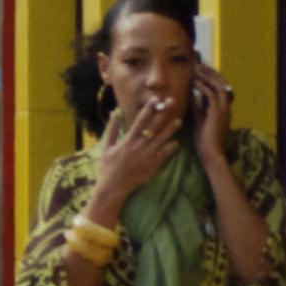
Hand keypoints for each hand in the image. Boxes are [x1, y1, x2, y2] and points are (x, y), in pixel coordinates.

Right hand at [91, 87, 184, 210]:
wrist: (113, 186)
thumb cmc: (107, 166)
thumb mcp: (107, 145)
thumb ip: (113, 128)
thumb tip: (115, 112)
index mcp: (128, 140)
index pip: (140, 121)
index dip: (149, 109)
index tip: (155, 99)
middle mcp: (139, 146)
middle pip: (154, 127)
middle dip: (163, 113)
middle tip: (171, 102)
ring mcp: (147, 156)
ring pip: (161, 140)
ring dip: (170, 129)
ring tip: (179, 120)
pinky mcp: (152, 166)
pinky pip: (163, 155)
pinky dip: (170, 148)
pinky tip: (177, 142)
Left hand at [188, 67, 237, 169]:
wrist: (210, 153)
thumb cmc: (203, 139)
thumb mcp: (199, 118)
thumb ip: (197, 106)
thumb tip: (190, 95)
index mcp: (223, 108)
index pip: (219, 87)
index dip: (211, 77)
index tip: (199, 69)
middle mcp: (226, 107)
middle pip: (222, 83)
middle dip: (210, 72)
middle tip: (199, 64)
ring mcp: (224, 110)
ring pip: (219, 87)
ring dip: (207, 76)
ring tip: (196, 69)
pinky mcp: (218, 114)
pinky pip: (212, 96)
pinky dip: (204, 87)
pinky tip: (195, 81)